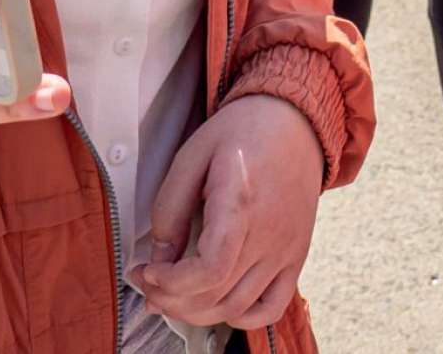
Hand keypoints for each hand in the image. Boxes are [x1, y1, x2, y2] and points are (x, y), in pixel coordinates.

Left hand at [132, 95, 324, 328]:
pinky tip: (214, 304)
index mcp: (241, 202)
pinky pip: (271, 308)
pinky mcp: (295, 258)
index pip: (210, 268)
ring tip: (170, 294)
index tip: (147, 270)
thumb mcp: (193, 156)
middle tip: (147, 283)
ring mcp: (286, 250)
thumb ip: (170, 209)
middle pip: (217, 295)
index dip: (171, 282)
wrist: (294, 123)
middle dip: (170, 300)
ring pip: (237, 308)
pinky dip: (240, 319)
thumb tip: (158, 260)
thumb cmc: (241, 134)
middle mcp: (269, 233)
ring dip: (195, 312)